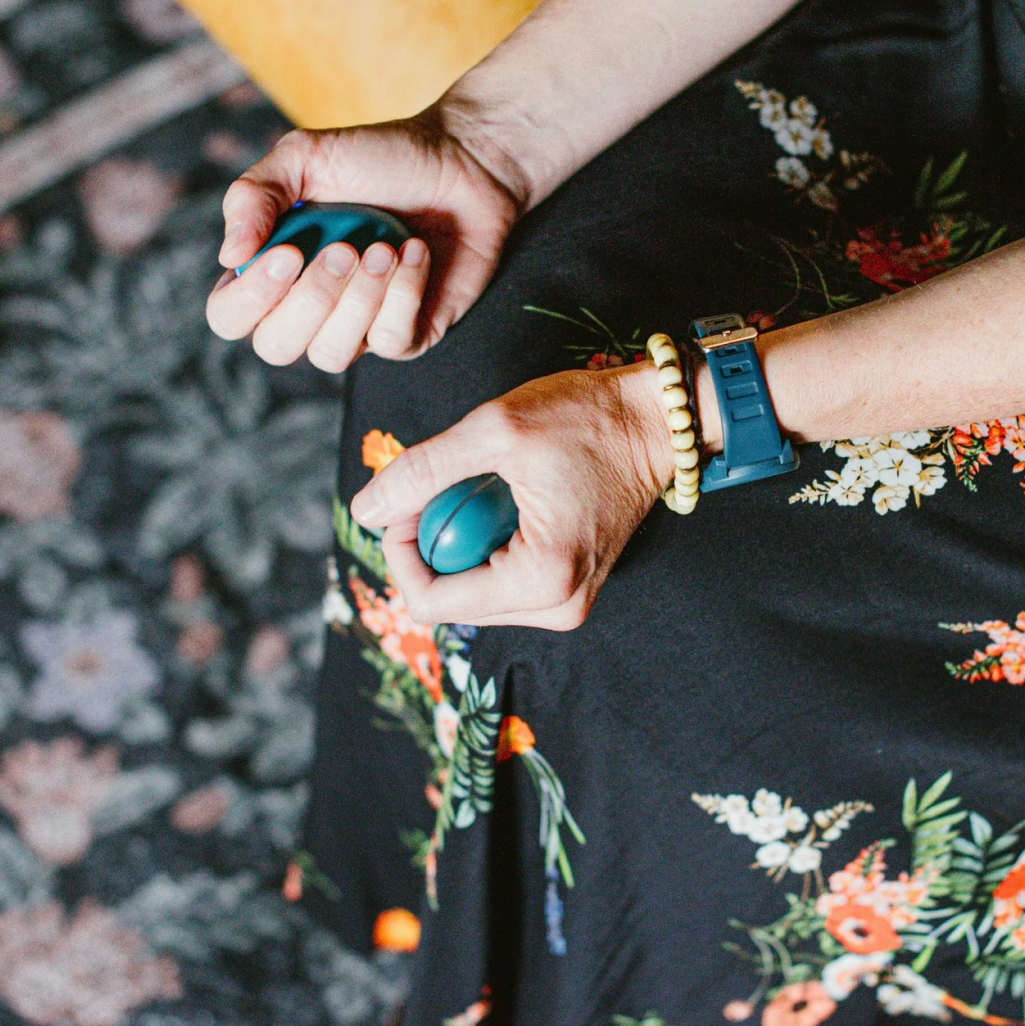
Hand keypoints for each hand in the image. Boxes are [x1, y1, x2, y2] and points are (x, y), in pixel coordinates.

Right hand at [204, 103, 527, 370]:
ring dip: (358, 301)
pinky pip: (389, 342)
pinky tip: (415, 253)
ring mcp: (358, 327)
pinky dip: (403, 295)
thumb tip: (229, 256)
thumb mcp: (305, 156)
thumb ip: (253, 195)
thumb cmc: (380, 157)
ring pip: (330, 355)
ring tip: (384, 248)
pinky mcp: (408, 334)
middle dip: (310, 299)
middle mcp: (309, 308)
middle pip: (276, 347)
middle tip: (344, 248)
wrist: (462, 160)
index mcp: (272, 270)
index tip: (288, 251)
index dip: (251, 296)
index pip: (229, 315)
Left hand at [348, 365, 676, 629]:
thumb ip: (423, 471)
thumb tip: (365, 509)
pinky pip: (500, 579)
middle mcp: (558, 606)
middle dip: (432, 543)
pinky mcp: (569, 585)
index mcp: (542, 580)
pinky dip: (487, 541)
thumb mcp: (495, 429)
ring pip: (472, 590)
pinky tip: (507, 500)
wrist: (659, 420)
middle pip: (449, 599)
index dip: (400, 550)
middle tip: (447, 483)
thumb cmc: (589, 419)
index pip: (431, 601)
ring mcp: (566, 600)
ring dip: (461, 540)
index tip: (406, 498)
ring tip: (487, 487)